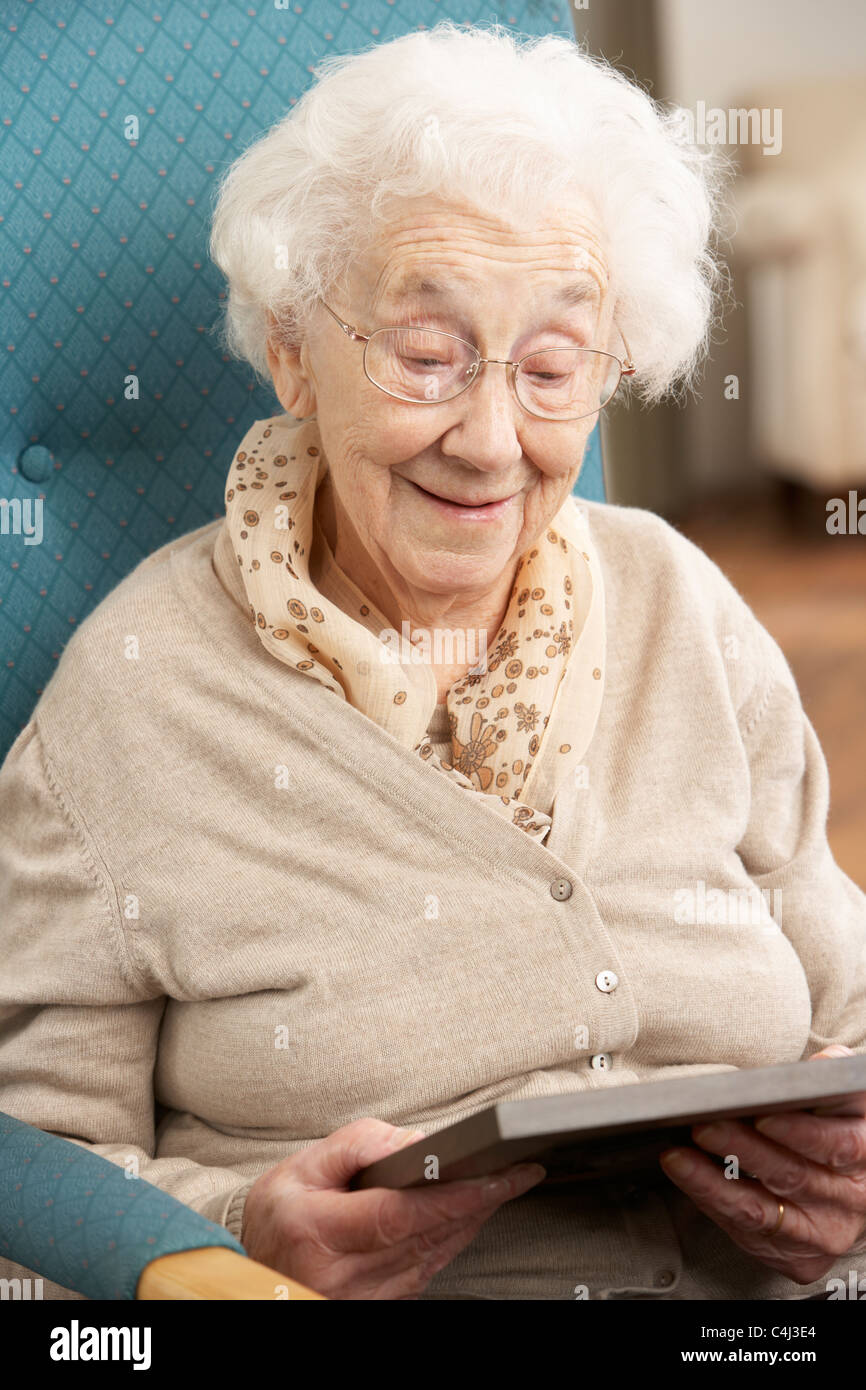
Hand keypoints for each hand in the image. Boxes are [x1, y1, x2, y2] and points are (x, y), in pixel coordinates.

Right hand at [240, 1116, 545, 1298]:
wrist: (256, 1275)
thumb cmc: (279, 1216)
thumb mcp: (299, 1167)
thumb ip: (355, 1145)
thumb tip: (409, 1141)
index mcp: (318, 1231)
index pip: (399, 1214)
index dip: (452, 1196)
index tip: (493, 1176)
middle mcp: (344, 1275)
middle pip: (427, 1235)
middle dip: (479, 1201)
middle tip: (519, 1171)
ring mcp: (364, 1299)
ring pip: (435, 1255)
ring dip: (473, 1219)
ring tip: (506, 1183)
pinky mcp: (381, 1307)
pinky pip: (429, 1271)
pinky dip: (454, 1239)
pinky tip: (472, 1214)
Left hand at [659, 1045, 865, 1284]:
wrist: (843, 1201)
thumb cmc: (831, 1136)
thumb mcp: (842, 1107)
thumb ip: (831, 1081)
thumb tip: (825, 1062)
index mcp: (863, 1150)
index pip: (838, 1141)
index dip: (801, 1130)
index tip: (763, 1113)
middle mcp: (850, 1195)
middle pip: (793, 1172)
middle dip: (744, 1148)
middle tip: (704, 1125)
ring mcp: (824, 1228)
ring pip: (762, 1206)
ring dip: (716, 1176)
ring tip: (681, 1152)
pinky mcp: (798, 1253)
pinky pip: (748, 1226)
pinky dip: (710, 1196)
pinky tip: (683, 1172)